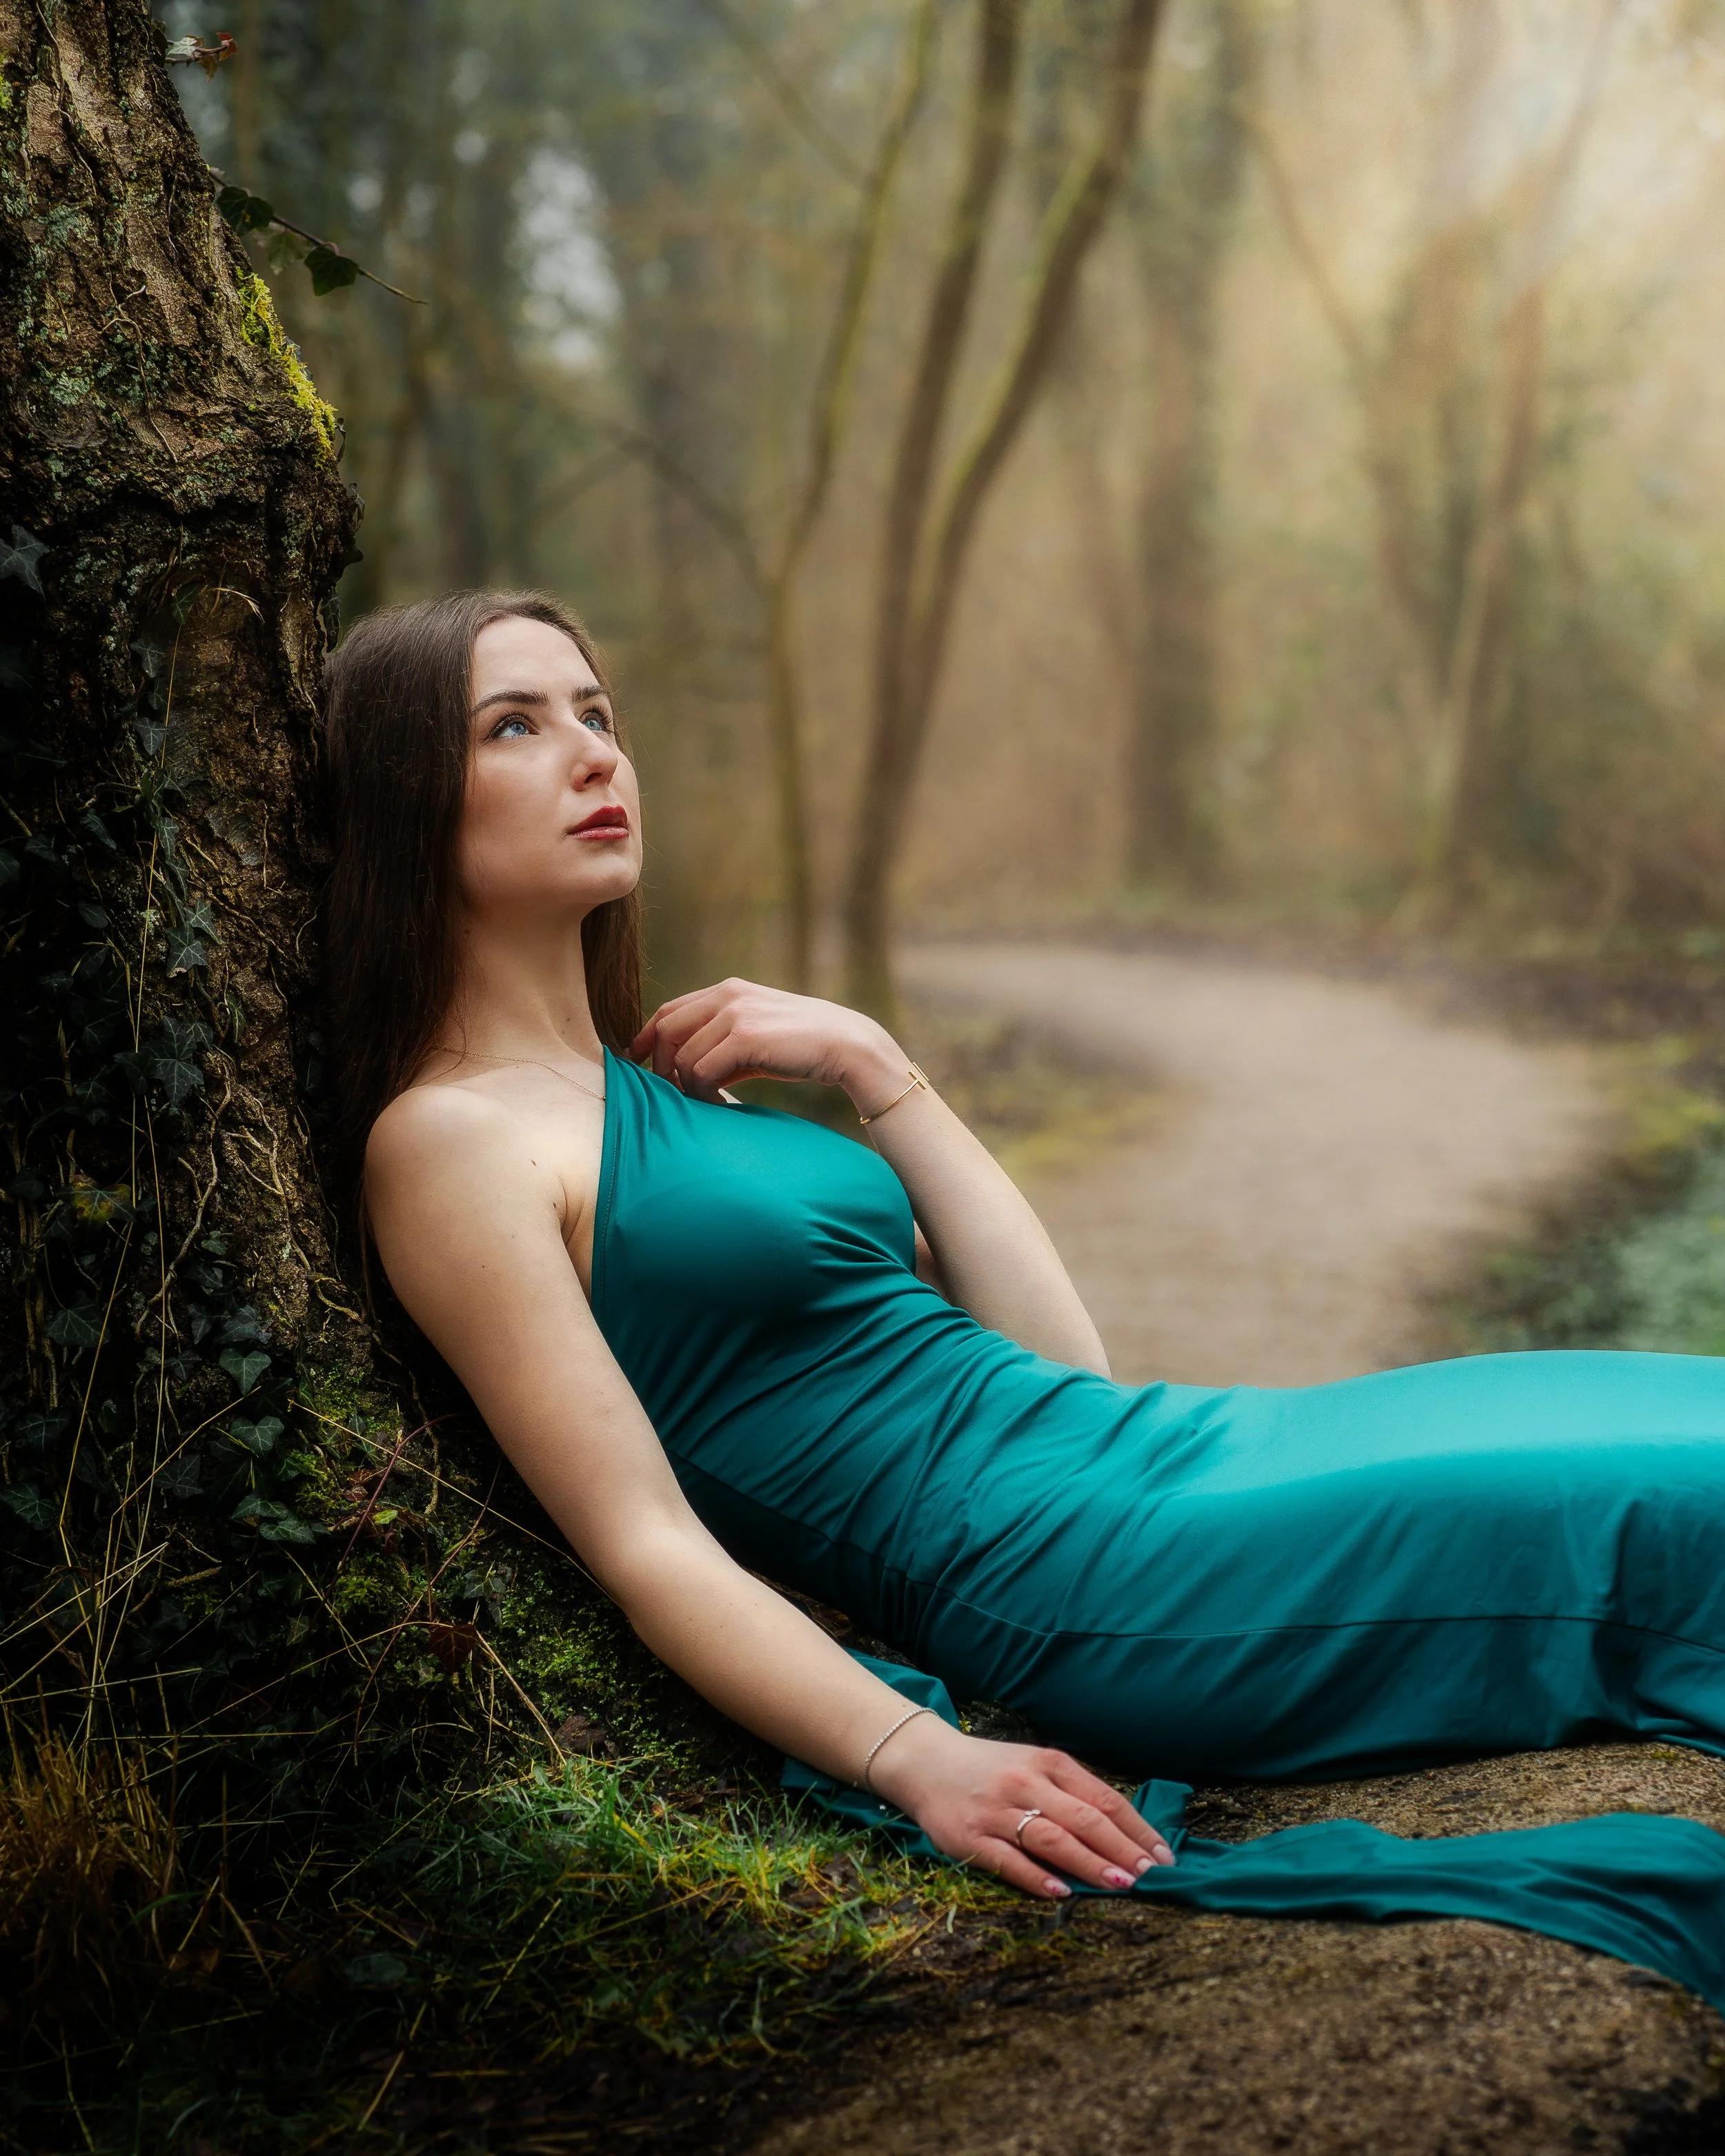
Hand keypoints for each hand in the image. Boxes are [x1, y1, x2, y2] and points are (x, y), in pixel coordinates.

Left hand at [632, 978, 903, 1108]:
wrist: (847, 1046)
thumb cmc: (802, 1046)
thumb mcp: (757, 1034)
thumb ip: (722, 1041)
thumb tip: (685, 1071)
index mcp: (728, 989)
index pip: (669, 1010)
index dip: (648, 1037)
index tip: (640, 1062)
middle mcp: (727, 995)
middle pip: (667, 1029)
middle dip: (662, 1065)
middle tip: (672, 1092)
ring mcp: (735, 1014)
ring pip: (683, 1056)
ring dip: (688, 1086)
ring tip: (708, 1101)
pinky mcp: (744, 1037)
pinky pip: (701, 1071)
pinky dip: (704, 1093)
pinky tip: (722, 1103)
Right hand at [869, 1715, 1174, 1900]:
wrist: (925, 1762)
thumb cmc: (992, 1769)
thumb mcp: (1035, 1766)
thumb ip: (1072, 1793)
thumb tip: (1123, 1834)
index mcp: (1048, 1763)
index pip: (1103, 1797)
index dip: (1136, 1828)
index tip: (1163, 1856)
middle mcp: (1025, 1782)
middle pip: (1083, 1818)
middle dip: (1121, 1848)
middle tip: (1151, 1875)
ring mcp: (997, 1810)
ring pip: (1051, 1837)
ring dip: (1089, 1863)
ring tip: (1121, 1885)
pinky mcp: (969, 1837)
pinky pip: (1007, 1859)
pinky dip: (1036, 1876)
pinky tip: (1061, 1891)